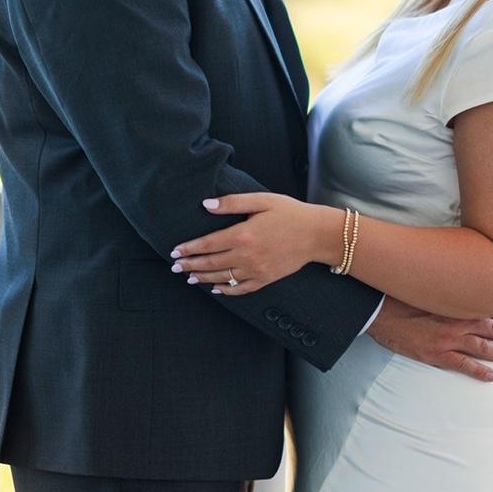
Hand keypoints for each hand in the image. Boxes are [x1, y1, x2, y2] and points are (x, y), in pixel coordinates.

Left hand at [168, 193, 340, 295]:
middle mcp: (246, 256)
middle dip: (190, 265)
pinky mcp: (266, 279)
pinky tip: (216, 289)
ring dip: (203, 278)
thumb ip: (232, 203)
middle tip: (175, 267)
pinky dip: (226, 290)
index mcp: (243, 234)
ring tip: (189, 277)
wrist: (317, 234)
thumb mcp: (261, 200)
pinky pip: (241, 288)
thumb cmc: (290, 213)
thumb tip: (206, 205)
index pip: (208, 244)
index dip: (189, 249)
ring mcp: (256, 270)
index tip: (175, 251)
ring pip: (223, 277)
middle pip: (211, 263)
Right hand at [368, 295, 492, 381]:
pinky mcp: (436, 355)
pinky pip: (464, 365)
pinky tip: (492, 376)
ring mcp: (447, 340)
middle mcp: (455, 322)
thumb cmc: (398, 297)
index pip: (485, 309)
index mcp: (453, 304)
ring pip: (483, 348)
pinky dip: (479, 371)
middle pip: (490, 328)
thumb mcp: (424, 289)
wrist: (377, 312)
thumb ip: (442, 292)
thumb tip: (453, 289)